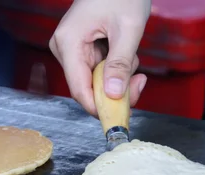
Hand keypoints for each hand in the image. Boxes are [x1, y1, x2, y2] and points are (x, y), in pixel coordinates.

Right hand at [49, 0, 150, 115]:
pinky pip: (98, 72)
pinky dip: (115, 68)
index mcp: (69, 43)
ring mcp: (71, 50)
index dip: (99, 107)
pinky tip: (124, 51)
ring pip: (96, 82)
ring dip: (118, 76)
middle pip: (88, 88)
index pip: (79, 89)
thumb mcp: (128, 29)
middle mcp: (64, 49)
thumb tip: (113, 94)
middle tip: (139, 80)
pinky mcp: (80, 50)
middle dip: (116, 88)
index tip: (120, 115)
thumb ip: (120, 64)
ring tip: (131, 53)